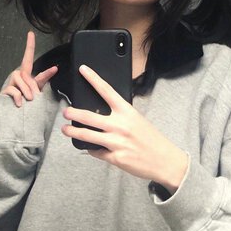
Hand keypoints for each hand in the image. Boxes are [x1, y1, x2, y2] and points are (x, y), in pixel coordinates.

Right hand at [0, 31, 57, 106]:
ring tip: (28, 101)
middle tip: (34, 98)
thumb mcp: (39, 89)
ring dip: (26, 91)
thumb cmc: (30, 103)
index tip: (30, 33)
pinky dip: (18, 97)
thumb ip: (44, 78)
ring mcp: (10, 82)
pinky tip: (19, 104)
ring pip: (20, 80)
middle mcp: (18, 75)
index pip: (28, 56)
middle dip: (33, 86)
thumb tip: (55, 67)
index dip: (29, 44)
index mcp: (27, 73)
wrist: (19, 117)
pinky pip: (13, 90)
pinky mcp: (4, 91)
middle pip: (27, 73)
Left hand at [61, 65, 188, 192]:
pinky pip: (97, 152)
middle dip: (74, 113)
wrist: (165, 160)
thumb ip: (120, 115)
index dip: (93, 79)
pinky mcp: (115, 157)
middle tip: (66, 112)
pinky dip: (92, 150)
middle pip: (90, 116)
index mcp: (127, 111)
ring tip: (65, 129)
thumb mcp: (137, 120)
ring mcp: (117, 142)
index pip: (107, 90)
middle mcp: (120, 125)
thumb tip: (102, 113)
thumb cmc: (151, 138)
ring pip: (88, 136)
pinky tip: (89, 148)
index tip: (83, 70)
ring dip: (74, 132)